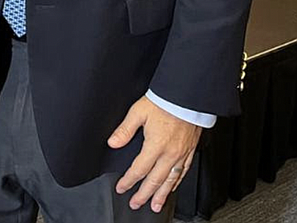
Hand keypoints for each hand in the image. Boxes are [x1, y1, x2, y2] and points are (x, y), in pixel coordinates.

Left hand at [108, 95, 200, 212]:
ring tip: (155, 205)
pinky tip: (173, 187)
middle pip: (155, 180)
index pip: (139, 169)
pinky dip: (177, 183)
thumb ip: (124, 130)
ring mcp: (181, 154)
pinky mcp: (190, 151)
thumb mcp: (138, 112)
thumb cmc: (164, 102)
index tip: (121, 188)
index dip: (129, 181)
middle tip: (136, 204)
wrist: (186, 97)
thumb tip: (113, 142)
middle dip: (144, 194)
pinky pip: (183, 172)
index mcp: (155, 145)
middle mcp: (170, 153)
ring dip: (162, 195)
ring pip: (171, 180)